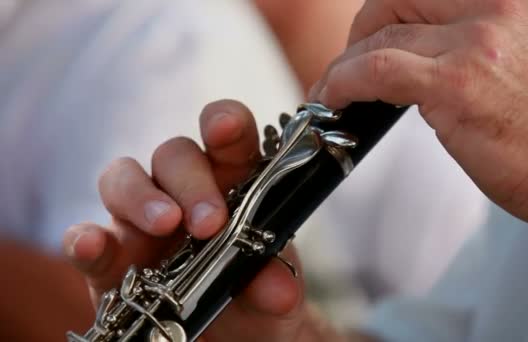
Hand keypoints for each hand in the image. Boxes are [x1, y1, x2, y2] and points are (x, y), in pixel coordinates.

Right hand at [62, 100, 344, 340]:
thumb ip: (274, 284)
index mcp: (233, 182)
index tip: (227, 129)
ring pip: (123, 178)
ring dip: (142, 197)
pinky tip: (94, 247)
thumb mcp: (271, 294)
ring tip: (164, 225)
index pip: (227, 135)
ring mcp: (141, 219)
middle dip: (192, 183)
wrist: (229, 335)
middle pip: (174, 155)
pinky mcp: (110, 257)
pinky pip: (86, 236)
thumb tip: (279, 291)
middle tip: (210, 223)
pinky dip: (86, 239)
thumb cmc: (253, 296)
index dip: (224, 122)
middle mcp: (183, 190)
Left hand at [311, 0, 527, 254]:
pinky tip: (333, 99)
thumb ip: (477, 42)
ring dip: (344, 67)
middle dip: (361, 32)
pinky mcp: (454, 84)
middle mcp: (492, 9)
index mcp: (509, 0)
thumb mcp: (527, 58)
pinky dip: (342, 82)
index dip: (385, 14)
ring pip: (378, 37)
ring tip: (333, 91)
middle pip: (393, 0)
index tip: (371, 38)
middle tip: (349, 66)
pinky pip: (374, 71)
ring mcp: (473, 43)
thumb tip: (427, 49)